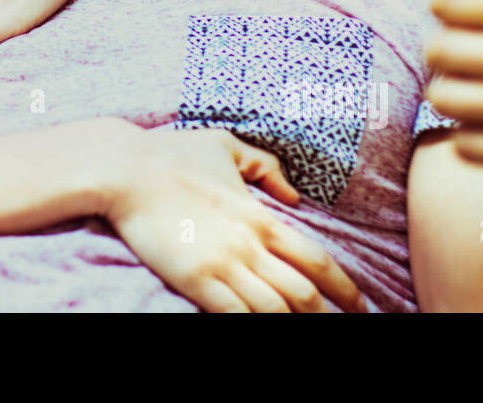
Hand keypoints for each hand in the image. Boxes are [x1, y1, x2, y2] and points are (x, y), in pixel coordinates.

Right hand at [105, 127, 366, 312]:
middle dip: (328, 317)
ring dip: (294, 326)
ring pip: (275, 310)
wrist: (123, 168)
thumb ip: (265, 167)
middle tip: (343, 328)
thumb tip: (293, 196)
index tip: (359, 306)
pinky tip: (261, 332)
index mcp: (260, 215)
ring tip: (306, 336)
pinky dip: (253, 328)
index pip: (317, 259)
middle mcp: (249, 244)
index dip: (345, 289)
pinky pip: (234, 316)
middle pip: (304, 293)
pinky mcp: (194, 280)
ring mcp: (222, 264)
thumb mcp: (226, 146)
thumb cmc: (171, 153)